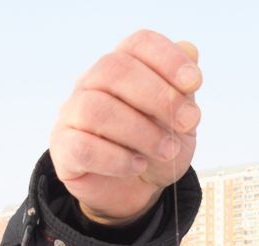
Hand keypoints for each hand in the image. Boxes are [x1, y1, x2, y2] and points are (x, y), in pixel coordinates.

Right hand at [49, 30, 201, 224]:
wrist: (137, 190)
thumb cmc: (156, 146)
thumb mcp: (179, 120)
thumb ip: (182, 89)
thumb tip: (190, 50)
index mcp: (123, 67)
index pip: (138, 43)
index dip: (167, 58)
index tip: (194, 83)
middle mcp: (92, 84)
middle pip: (114, 69)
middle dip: (159, 97)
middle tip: (187, 123)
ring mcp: (72, 115)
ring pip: (96, 108)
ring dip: (141, 132)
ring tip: (166, 151)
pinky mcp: (64, 150)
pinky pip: (82, 147)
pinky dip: (116, 159)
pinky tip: (138, 165)